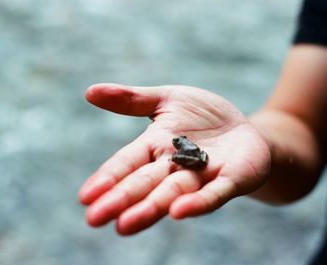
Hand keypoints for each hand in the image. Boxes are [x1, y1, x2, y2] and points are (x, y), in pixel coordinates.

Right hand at [79, 83, 270, 234]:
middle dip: (121, 200)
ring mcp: (202, 175)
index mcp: (155, 146)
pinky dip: (198, 202)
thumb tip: (89, 92)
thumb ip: (132, 100)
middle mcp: (174, 166)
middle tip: (94, 219)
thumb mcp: (168, 99)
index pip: (127, 162)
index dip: (108, 177)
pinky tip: (179, 212)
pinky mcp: (231, 179)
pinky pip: (214, 193)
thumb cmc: (201, 116)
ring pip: (173, 193)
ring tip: (125, 225)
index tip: (85, 196)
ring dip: (150, 208)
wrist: (242, 128)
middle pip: (145, 183)